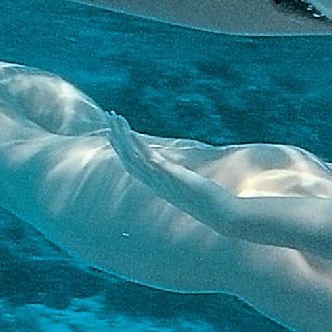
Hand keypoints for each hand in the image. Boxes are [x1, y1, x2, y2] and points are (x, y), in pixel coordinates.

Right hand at [104, 111, 231, 227]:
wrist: (222, 214)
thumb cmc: (210, 202)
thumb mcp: (189, 188)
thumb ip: (180, 180)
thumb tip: (180, 174)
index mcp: (157, 184)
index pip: (132, 165)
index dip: (121, 149)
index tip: (113, 133)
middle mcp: (154, 183)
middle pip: (127, 158)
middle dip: (116, 136)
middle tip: (109, 117)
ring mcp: (161, 180)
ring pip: (132, 156)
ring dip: (122, 135)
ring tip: (115, 116)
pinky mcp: (171, 176)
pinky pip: (149, 159)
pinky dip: (138, 145)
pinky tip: (132, 132)